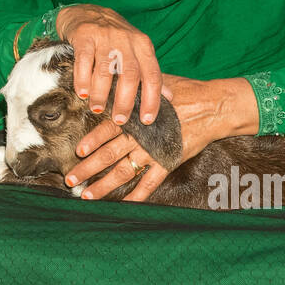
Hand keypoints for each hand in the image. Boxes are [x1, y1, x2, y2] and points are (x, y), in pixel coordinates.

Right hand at [54, 4, 163, 126]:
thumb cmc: (114, 37)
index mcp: (143, 46)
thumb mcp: (136, 51)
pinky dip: (83, 79)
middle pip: (130, 74)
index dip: (152, 99)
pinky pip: (84, 60)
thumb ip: (150, 73)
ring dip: (101, 93)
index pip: (152, 75)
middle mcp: (127, 40)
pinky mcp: (85, 34)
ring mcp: (105, 36)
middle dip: (125, 101)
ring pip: (106, 69)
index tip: (146, 120)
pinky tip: (82, 92)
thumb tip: (169, 97)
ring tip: (97, 108)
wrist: (87, 11)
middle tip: (119, 119)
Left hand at [66, 73, 259, 201]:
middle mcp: (141, 136)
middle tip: (70, 179)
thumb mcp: (155, 84)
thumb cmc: (184, 91)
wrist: (214, 105)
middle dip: (88, 168)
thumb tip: (112, 79)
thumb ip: (133, 88)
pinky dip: (138, 195)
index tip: (77, 151)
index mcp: (135, 116)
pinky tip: (125, 205)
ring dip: (104, 185)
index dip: (91, 141)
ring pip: (124, 171)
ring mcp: (154, 151)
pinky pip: (150, 182)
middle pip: (109, 154)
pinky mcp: (169, 161)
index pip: (108, 130)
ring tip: (87, 195)